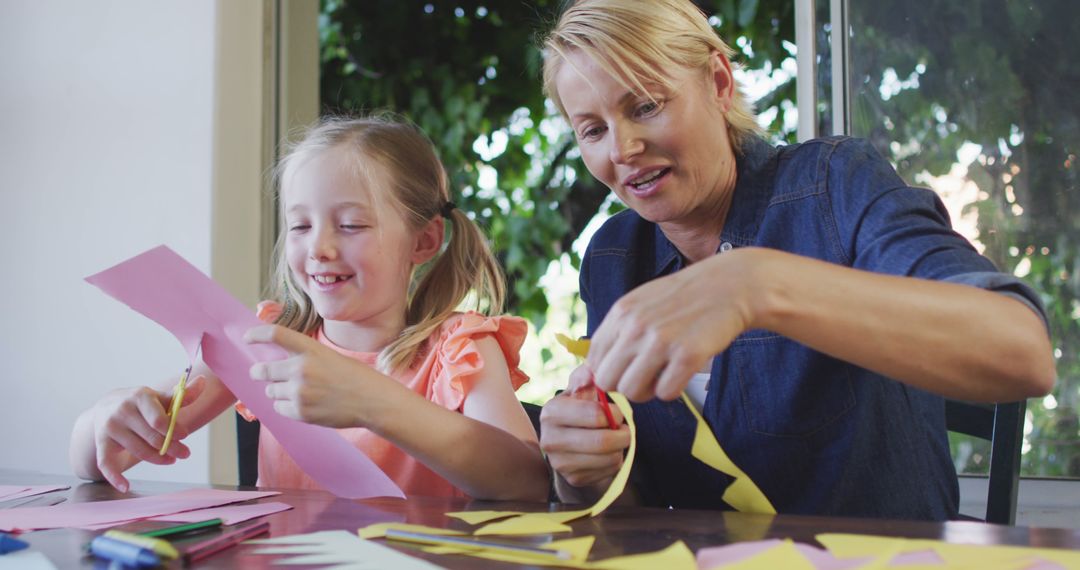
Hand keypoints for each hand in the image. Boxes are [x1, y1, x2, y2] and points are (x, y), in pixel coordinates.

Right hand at [90, 375, 206, 491]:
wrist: (106, 406)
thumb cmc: (141, 403)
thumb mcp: (159, 397)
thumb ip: (181, 395)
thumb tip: (203, 381)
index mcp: (140, 397)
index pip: (159, 420)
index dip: (174, 430)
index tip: (185, 435)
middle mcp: (123, 411)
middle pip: (151, 437)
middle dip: (171, 447)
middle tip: (185, 454)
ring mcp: (111, 428)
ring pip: (138, 450)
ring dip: (157, 459)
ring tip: (171, 460)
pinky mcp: (102, 443)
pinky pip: (106, 463)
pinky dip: (115, 477)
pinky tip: (126, 486)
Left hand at [245, 324, 400, 427]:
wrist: (372, 401)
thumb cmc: (355, 377)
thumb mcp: (330, 357)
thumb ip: (304, 357)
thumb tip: (276, 365)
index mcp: (311, 349)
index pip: (275, 334)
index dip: (256, 334)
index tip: (247, 337)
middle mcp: (302, 369)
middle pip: (263, 370)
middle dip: (259, 372)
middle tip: (259, 373)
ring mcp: (300, 392)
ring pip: (270, 391)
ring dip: (277, 391)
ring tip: (297, 392)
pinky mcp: (300, 412)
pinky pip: (278, 408)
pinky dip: (285, 406)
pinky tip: (303, 404)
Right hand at [540, 365, 630, 495]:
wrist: (568, 447)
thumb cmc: (579, 412)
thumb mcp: (580, 390)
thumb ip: (586, 376)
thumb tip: (591, 371)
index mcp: (551, 412)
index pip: (595, 414)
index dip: (614, 413)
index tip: (616, 413)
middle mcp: (550, 439)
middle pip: (602, 441)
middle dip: (623, 434)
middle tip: (624, 429)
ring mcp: (560, 463)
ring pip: (609, 457)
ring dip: (621, 448)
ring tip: (616, 440)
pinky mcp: (574, 479)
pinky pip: (608, 471)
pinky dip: (616, 461)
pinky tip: (607, 454)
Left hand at [588, 249, 758, 401]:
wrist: (729, 286)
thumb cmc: (684, 298)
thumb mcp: (642, 303)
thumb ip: (618, 330)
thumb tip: (594, 369)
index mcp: (621, 313)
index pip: (593, 361)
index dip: (609, 372)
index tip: (627, 371)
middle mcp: (636, 327)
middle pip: (608, 381)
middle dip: (625, 385)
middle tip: (646, 376)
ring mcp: (660, 341)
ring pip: (632, 392)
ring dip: (648, 391)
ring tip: (664, 374)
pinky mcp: (687, 355)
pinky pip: (665, 394)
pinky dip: (673, 389)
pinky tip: (682, 372)